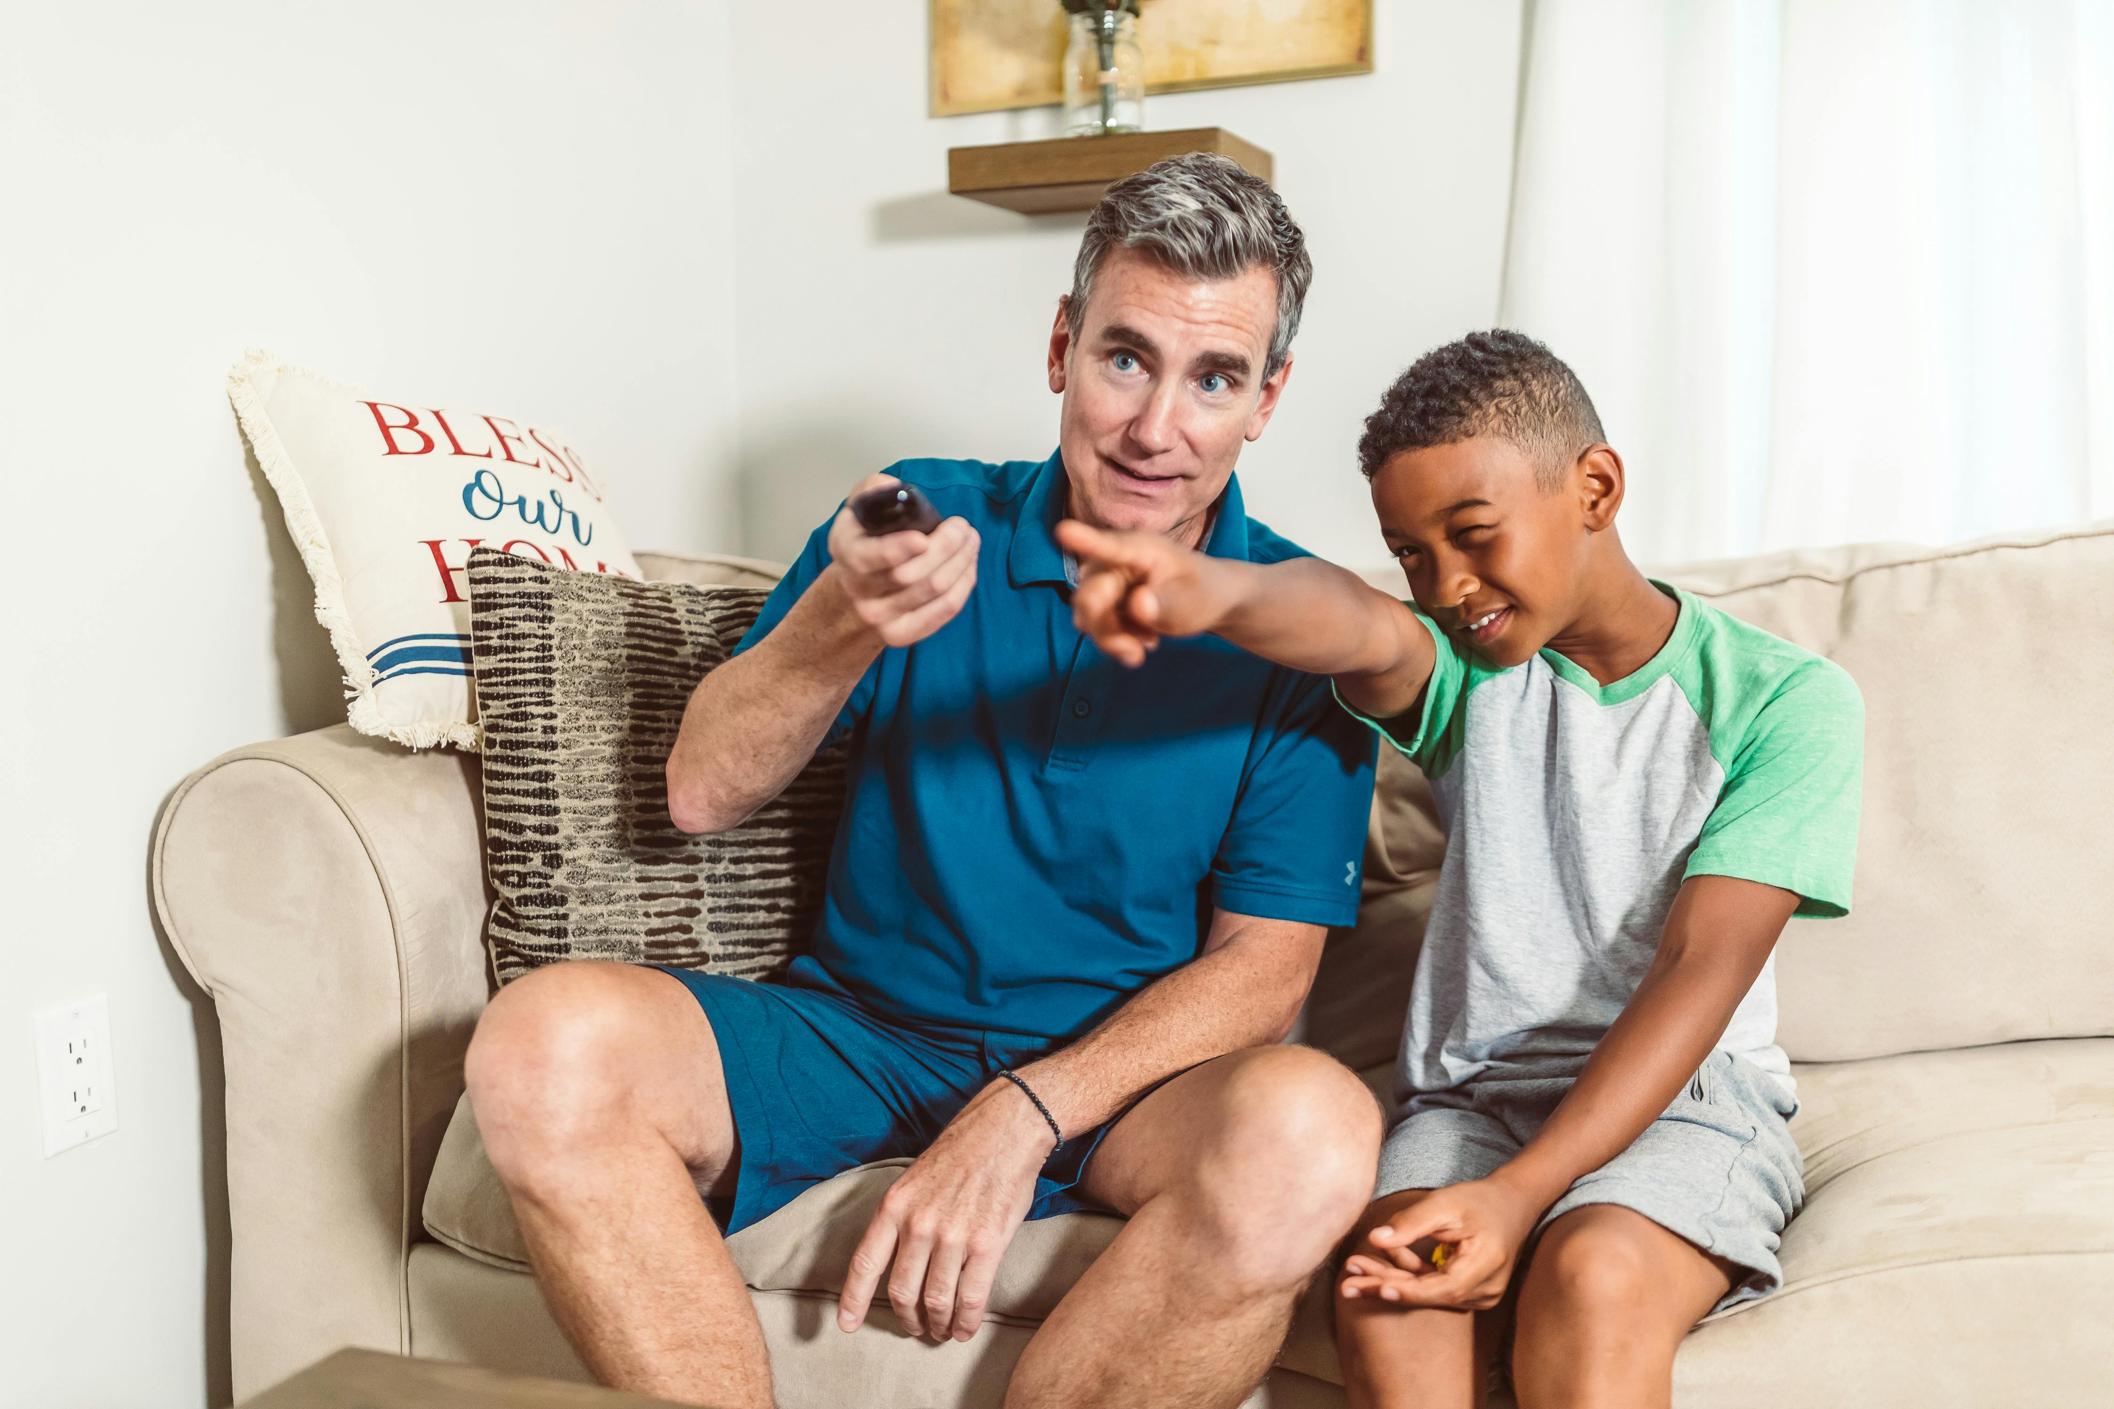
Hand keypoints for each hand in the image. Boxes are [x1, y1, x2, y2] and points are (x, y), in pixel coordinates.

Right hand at [825, 474, 980, 647]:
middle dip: (946, 547)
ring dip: (961, 562)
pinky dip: (964, 585)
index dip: (897, 549)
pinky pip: (944, 610)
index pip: (870, 558)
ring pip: (934, 591)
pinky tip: (968, 565)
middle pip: (912, 575)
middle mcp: (860, 590)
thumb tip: (893, 487)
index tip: (923, 538)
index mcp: (847, 555)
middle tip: (962, 527)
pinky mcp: (903, 633)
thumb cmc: (865, 542)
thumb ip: (873, 491)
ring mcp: (881, 617)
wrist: (855, 590)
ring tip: (970, 541)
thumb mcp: (859, 510)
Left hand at [836, 1079, 1052, 1342]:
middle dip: (908, 1318)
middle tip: (916, 1327)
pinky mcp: (988, 1244)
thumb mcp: (913, 1179)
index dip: (853, 1299)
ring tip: (942, 1331)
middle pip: (902, 1291)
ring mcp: (954, 1236)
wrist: (1004, 1132)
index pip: (866, 1263)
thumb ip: (902, 1217)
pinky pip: (971, 1297)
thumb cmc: (960, 1152)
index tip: (846, 1325)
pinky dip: (967, 1321)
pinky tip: (965, 1329)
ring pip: (936, 1301)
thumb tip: (898, 1258)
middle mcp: (919, 1224)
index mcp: (895, 1206)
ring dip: (938, 1324)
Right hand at [1053, 519, 1236, 666]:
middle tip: (1135, 654)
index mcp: (1140, 549)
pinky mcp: (1103, 602)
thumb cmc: (1202, 591)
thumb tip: (1138, 604)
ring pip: (1087, 617)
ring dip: (1112, 640)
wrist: (1206, 602)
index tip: (1063, 531)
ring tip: (1148, 646)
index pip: (1110, 546)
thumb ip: (1166, 603)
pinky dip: (1116, 642)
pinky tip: (1143, 641)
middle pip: (1089, 596)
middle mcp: (1114, 561)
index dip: (1086, 541)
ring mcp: (1105, 581)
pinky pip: (1095, 628)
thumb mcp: (1192, 601)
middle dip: (1106, 629)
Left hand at [1339, 1176, 1541, 1310]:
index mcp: (1485, 1267)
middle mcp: (1484, 1290)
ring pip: (1426, 1292)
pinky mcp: (1467, 1291)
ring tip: (1353, 1271)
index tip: (1378, 1287)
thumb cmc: (1480, 1200)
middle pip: (1428, 1295)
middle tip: (1346, 1286)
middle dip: (1385, 1287)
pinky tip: (1375, 1264)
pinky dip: (1405, 1275)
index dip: (1408, 1291)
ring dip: (1389, 1280)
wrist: (1512, 1204)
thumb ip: (1411, 1223)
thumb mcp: (1445, 1203)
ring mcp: (1478, 1294)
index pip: (1442, 1288)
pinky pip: (1431, 1286)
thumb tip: (1374, 1238)